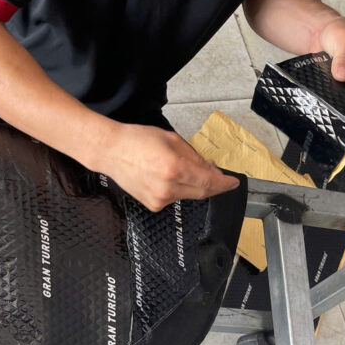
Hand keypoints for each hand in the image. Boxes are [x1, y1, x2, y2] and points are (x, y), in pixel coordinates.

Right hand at [97, 123, 239, 212]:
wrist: (110, 152)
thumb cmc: (137, 140)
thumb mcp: (172, 139)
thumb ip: (194, 157)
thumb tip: (211, 170)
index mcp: (174, 168)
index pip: (209, 181)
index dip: (224, 183)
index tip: (234, 183)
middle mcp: (168, 188)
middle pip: (202, 192)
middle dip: (213, 185)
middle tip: (219, 177)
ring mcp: (160, 199)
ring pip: (189, 195)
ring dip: (194, 184)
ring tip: (184, 168)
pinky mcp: (154, 205)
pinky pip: (175, 198)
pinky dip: (179, 189)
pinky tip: (168, 176)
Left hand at [316, 15, 344, 86]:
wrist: (321, 35)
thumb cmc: (339, 32)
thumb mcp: (343, 39)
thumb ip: (344, 57)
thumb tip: (343, 75)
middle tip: (343, 69)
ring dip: (343, 84)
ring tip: (334, 69)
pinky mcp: (344, 86)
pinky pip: (341, 92)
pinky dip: (335, 86)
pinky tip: (329, 76)